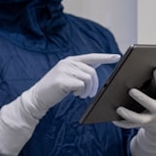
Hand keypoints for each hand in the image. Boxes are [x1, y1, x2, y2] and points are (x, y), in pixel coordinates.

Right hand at [0, 52, 119, 155]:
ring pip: (88, 78)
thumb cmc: (56, 89)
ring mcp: (64, 70)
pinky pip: (81, 84)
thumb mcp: (69, 77)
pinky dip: (81, 91)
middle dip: (94, 85)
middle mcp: (67, 62)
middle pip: (92, 72)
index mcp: (70, 60)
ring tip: (80, 95)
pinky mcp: (62, 79)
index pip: (91, 57)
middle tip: (89, 94)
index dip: (105, 57)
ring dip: (88, 90)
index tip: (117, 57)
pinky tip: (74, 94)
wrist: (37, 97)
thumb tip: (94, 72)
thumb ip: (80, 72)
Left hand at [116, 68, 155, 155]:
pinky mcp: (141, 124)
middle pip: (150, 104)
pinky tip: (113, 120)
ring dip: (128, 114)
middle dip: (141, 98)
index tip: (155, 70)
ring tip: (119, 109)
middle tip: (131, 91)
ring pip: (138, 118)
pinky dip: (122, 123)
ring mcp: (150, 119)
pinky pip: (130, 125)